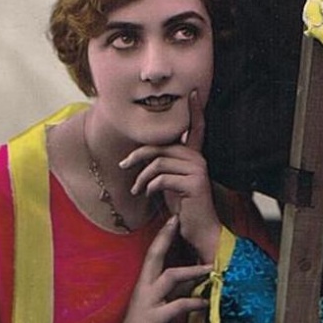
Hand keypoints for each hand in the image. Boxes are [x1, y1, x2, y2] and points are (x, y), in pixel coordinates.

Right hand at [117, 215, 209, 322]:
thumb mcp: (154, 306)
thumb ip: (168, 292)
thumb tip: (189, 281)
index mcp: (143, 284)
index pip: (152, 254)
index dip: (162, 236)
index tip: (172, 219)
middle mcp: (144, 288)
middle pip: (155, 255)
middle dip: (166, 236)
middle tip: (178, 220)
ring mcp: (149, 302)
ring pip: (171, 276)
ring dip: (192, 270)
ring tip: (210, 268)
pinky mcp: (155, 319)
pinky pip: (178, 305)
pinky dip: (194, 303)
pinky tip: (206, 303)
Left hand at [119, 90, 221, 261]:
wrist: (199, 231)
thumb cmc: (182, 206)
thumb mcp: (170, 182)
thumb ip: (163, 164)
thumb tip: (142, 154)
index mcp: (194, 155)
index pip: (196, 127)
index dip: (195, 109)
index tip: (194, 92)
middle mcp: (199, 159)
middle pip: (162, 146)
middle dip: (139, 155)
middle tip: (124, 165)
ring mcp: (198, 170)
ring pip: (159, 162)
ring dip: (141, 177)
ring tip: (136, 189)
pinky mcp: (194, 183)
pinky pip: (162, 178)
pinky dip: (150, 186)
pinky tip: (148, 194)